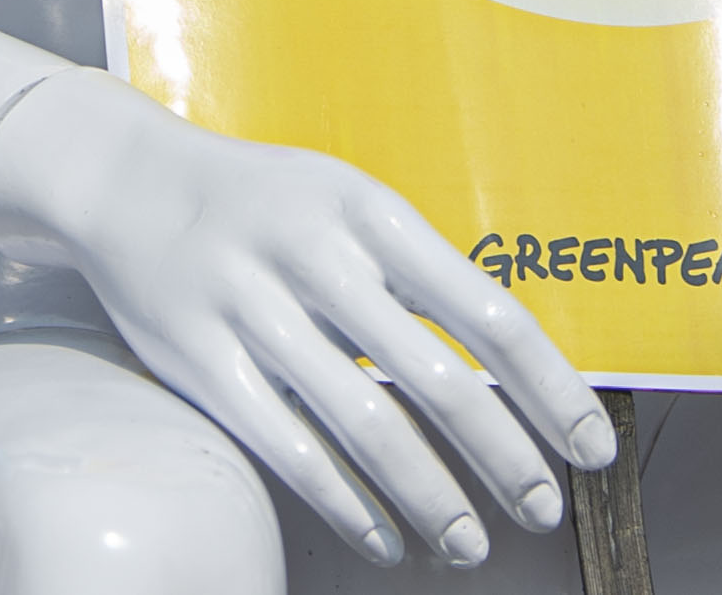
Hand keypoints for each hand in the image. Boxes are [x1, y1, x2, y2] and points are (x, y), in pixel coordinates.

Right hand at [0, 67, 608, 569]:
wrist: (129, 181)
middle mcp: (316, 256)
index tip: (592, 446)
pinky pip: (290, 450)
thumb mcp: (349, 203)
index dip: (550, 388)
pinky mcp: (202, 362)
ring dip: (432, 497)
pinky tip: (387, 539)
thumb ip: (418, 274)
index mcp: (371, 211)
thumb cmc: (268, 204)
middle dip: (504, 458)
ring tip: (470, 541)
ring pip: (366, 426)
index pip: (486, 311)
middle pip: (435, 380)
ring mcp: (254, 310)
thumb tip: (515, 371)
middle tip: (543, 509)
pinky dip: (349, 504)